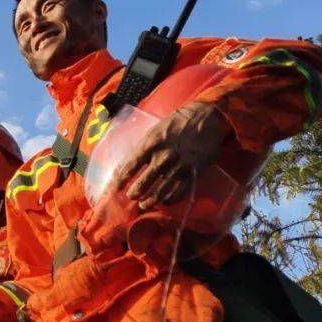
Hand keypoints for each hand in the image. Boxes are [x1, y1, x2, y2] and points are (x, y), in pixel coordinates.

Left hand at [114, 101, 228, 211]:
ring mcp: (178, 166)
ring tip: (144, 205)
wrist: (207, 117)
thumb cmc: (178, 122)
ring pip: (159, 192)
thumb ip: (144, 146)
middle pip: (142, 183)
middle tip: (132, 197)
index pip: (129, 167)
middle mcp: (162, 157)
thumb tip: (130, 163)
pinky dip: (169, 200)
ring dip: (149, 201)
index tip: (114, 189)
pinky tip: (164, 201)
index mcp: (150, 144)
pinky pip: (179, 193)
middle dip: (134, 194)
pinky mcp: (193, 172)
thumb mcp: (156, 129)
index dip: (119, 181)